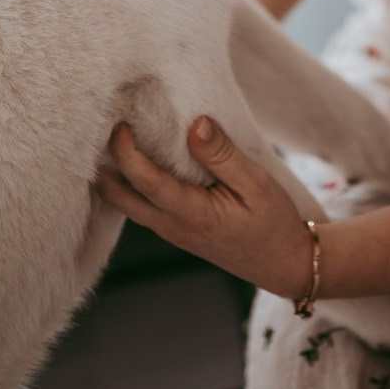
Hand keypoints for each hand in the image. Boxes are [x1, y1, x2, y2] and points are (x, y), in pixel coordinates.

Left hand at [97, 117, 316, 299]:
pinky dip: (134, 185)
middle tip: (104, 130)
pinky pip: (145, 208)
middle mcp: (174, 226)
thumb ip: (223, 155)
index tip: (122, 123)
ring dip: (117, 176)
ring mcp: (175, 232)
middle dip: (106, 167)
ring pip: (131, 205)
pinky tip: (142, 163)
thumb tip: (194, 124)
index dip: (126, 152)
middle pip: (122, 199)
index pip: (145, 181)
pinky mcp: (181, 231)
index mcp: (191, 214)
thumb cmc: (274, 223)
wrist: (285, 265)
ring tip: (119, 140)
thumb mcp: (256, 184)